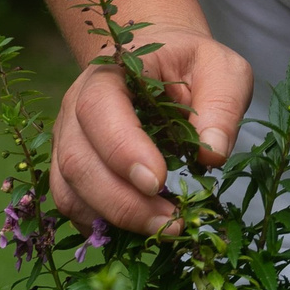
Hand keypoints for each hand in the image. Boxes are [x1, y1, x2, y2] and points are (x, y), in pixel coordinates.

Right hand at [48, 27, 253, 234]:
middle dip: (122, 200)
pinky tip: (139, 229)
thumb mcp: (221, 69)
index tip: (160, 181)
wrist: (158, 60)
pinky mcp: (70, 169)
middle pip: (78, 160)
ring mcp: (68, 140)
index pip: (99, 109)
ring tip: (162, 228)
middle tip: (170, 221)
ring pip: (69, 189)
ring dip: (112, 218)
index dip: (122, 149)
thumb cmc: (189, 63)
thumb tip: (212, 155)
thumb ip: (221, 104)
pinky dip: (99, 225)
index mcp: (109, 73)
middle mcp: (75, 108)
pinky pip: (70, 205)